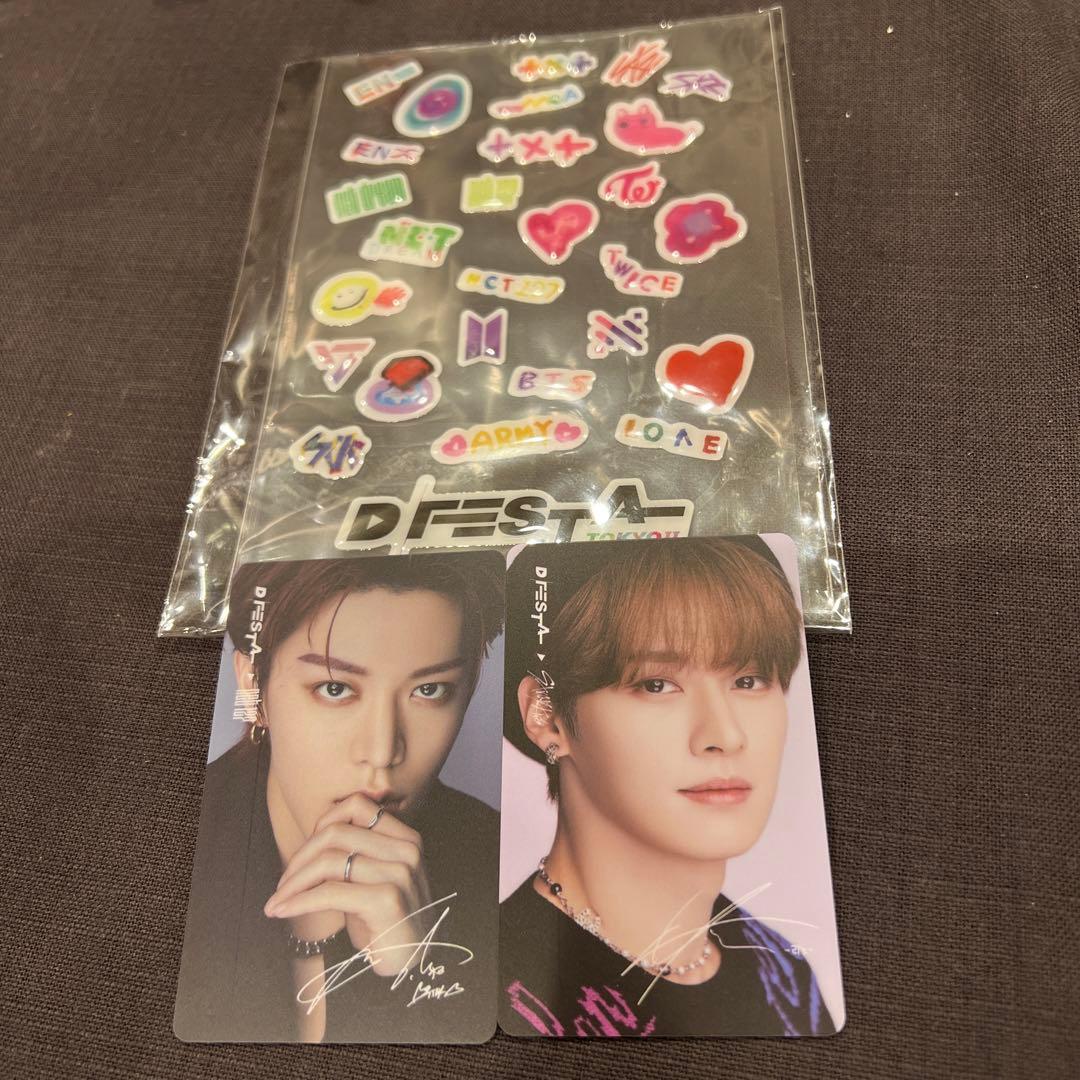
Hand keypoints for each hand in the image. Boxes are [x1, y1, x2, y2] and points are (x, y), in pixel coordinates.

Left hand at [264, 793, 430, 978]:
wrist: (412, 960)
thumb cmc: (385, 920)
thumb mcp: (376, 877)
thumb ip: (357, 852)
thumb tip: (310, 841)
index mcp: (405, 837)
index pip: (357, 805)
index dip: (323, 822)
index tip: (305, 852)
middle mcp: (406, 849)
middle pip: (336, 832)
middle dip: (300, 857)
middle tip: (282, 883)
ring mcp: (399, 873)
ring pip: (329, 860)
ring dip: (293, 882)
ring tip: (277, 901)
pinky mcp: (387, 900)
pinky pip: (330, 892)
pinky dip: (300, 901)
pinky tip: (284, 911)